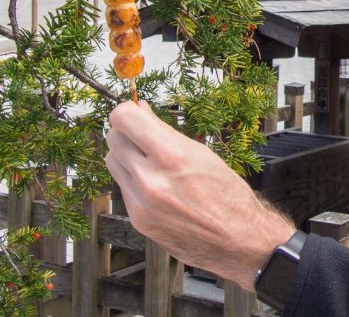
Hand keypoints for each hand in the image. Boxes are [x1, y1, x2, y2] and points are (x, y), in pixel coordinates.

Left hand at [105, 101, 295, 289]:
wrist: (236, 238)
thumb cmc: (227, 194)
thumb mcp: (201, 153)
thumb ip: (164, 132)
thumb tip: (139, 111)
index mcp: (172, 157)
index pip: (124, 119)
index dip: (127, 110)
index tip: (135, 111)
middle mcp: (150, 180)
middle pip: (112, 138)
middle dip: (126, 131)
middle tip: (143, 133)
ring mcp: (140, 202)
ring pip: (112, 162)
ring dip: (125, 154)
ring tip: (150, 159)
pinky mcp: (137, 219)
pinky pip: (123, 186)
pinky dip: (134, 178)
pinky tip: (157, 183)